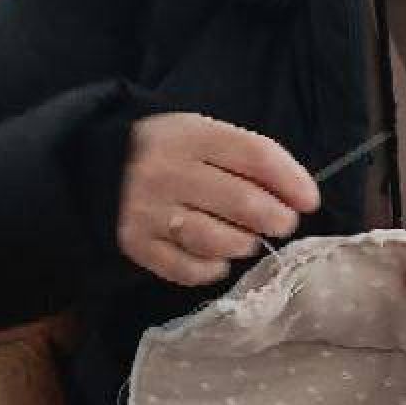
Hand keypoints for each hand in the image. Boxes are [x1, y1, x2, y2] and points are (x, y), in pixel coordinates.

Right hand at [119, 114, 319, 287]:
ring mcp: (149, 210)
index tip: (309, 200)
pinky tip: (217, 260)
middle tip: (280, 222)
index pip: (256, 156)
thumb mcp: (202, 135)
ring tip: (247, 239)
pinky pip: (187, 268)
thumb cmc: (169, 152)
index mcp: (191, 135)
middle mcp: (168, 172)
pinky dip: (212, 269)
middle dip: (276, 219)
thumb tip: (298, 197)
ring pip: (217, 240)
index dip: (291, 181)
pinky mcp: (136, 243)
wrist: (96, 165)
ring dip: (245, 244)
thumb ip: (247, 158)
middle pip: (243, 202)